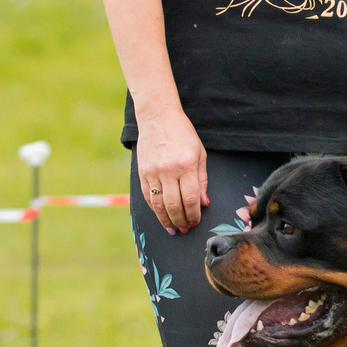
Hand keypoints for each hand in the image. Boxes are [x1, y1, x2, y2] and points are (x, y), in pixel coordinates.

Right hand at [135, 108, 207, 233]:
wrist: (158, 117)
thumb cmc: (183, 134)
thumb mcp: (200, 153)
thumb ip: (202, 180)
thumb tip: (204, 203)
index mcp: (186, 165)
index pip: (190, 199)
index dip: (193, 214)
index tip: (196, 221)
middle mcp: (168, 170)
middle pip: (174, 205)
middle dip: (180, 221)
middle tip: (184, 229)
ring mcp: (153, 172)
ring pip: (158, 205)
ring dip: (166, 220)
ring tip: (172, 228)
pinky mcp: (142, 172)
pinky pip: (147, 196)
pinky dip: (154, 209)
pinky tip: (160, 215)